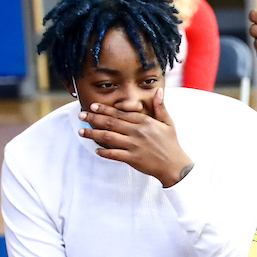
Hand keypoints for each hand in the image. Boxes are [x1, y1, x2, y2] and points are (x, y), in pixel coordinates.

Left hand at [79, 89, 193, 186]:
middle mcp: (137, 132)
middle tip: (81, 115)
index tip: (92, 106)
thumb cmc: (171, 144)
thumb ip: (160, 106)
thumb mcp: (168, 122)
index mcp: (144, 121)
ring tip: (81, 131)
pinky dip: (104, 152)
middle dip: (93, 118)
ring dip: (93, 134)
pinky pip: (114, 154)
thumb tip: (159, 91)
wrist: (175, 165)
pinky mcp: (132, 158)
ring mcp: (134, 145)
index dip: (104, 109)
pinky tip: (96, 150)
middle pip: (110, 123)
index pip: (120, 113)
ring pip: (108, 137)